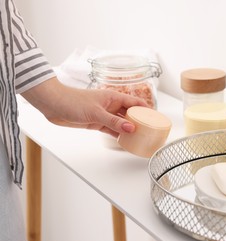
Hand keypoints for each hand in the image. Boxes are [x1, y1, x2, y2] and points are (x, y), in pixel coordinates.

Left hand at [21, 77, 148, 136]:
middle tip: (149, 130)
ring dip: (129, 129)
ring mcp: (104, 115)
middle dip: (139, 121)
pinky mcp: (96, 123)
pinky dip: (118, 135)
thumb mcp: (96, 113)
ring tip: (140, 138)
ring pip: (121, 123)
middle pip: (129, 114)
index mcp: (113, 97)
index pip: (134, 103)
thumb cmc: (73, 101)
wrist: (53, 104)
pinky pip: (111, 129)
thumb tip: (131, 128)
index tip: (155, 118)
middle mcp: (110, 105)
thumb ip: (113, 121)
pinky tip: (125, 140)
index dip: (146, 109)